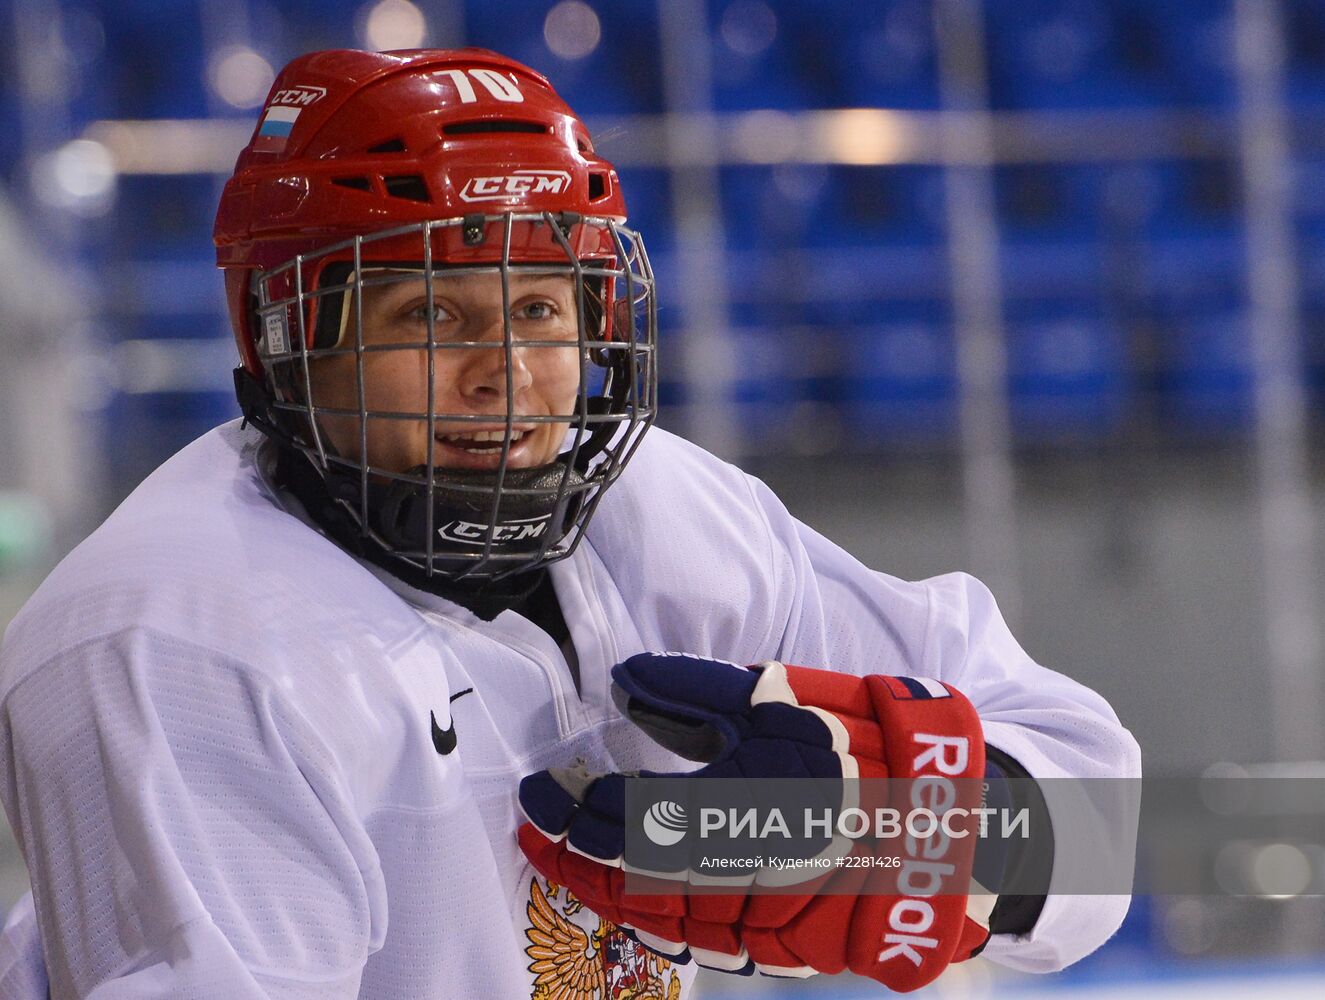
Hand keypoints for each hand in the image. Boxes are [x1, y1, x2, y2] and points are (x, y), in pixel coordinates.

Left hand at [518, 652, 989, 990]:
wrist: (955, 823)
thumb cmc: (870, 748)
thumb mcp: (783, 696)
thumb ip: (694, 691)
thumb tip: (623, 682)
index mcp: (740, 806)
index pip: (624, 819)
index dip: (570, 808)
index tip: (536, 789)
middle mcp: (743, 876)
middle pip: (630, 878)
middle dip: (572, 855)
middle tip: (534, 831)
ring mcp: (766, 925)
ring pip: (661, 920)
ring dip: (605, 893)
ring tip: (568, 863)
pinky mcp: (786, 949)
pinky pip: (701, 943)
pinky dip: (655, 921)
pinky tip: (634, 900)